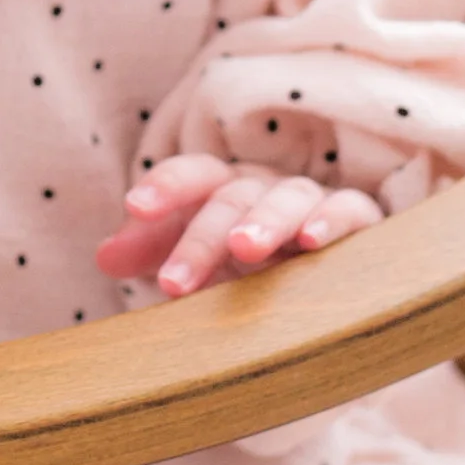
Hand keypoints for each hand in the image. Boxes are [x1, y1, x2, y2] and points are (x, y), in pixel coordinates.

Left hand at [95, 151, 383, 295]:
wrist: (332, 287)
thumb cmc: (255, 267)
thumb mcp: (205, 262)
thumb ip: (157, 253)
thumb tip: (103, 257)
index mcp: (225, 190)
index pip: (193, 176)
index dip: (165, 185)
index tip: (135, 207)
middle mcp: (267, 188)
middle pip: (231, 197)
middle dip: (201, 238)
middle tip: (174, 282)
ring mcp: (314, 202)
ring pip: (287, 198)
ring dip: (264, 220)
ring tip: (243, 248)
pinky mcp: (361, 221)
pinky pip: (350, 211)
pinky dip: (332, 220)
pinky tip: (313, 242)